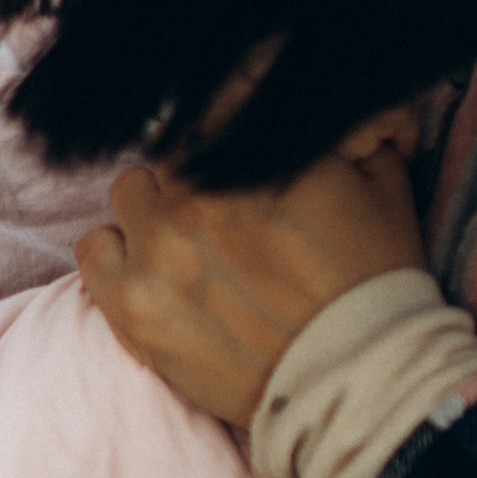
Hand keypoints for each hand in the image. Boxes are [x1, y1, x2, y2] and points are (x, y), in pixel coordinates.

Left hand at [75, 108, 425, 428]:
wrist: (355, 381)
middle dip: (201, 175)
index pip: (220, 96)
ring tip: (193, 250)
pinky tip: (155, 275)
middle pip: (174, 148)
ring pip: (132, 193)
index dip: (233, 124)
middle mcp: (201, 186)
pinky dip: (119, 256)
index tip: (243, 159)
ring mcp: (160, 243)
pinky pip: (94, 248)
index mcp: (258, 146)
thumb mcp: (381, 185)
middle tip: (230, 218)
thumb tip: (334, 110)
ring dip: (157, 213)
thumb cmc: (373, 284)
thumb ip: (347, 130)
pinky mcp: (132, 302)